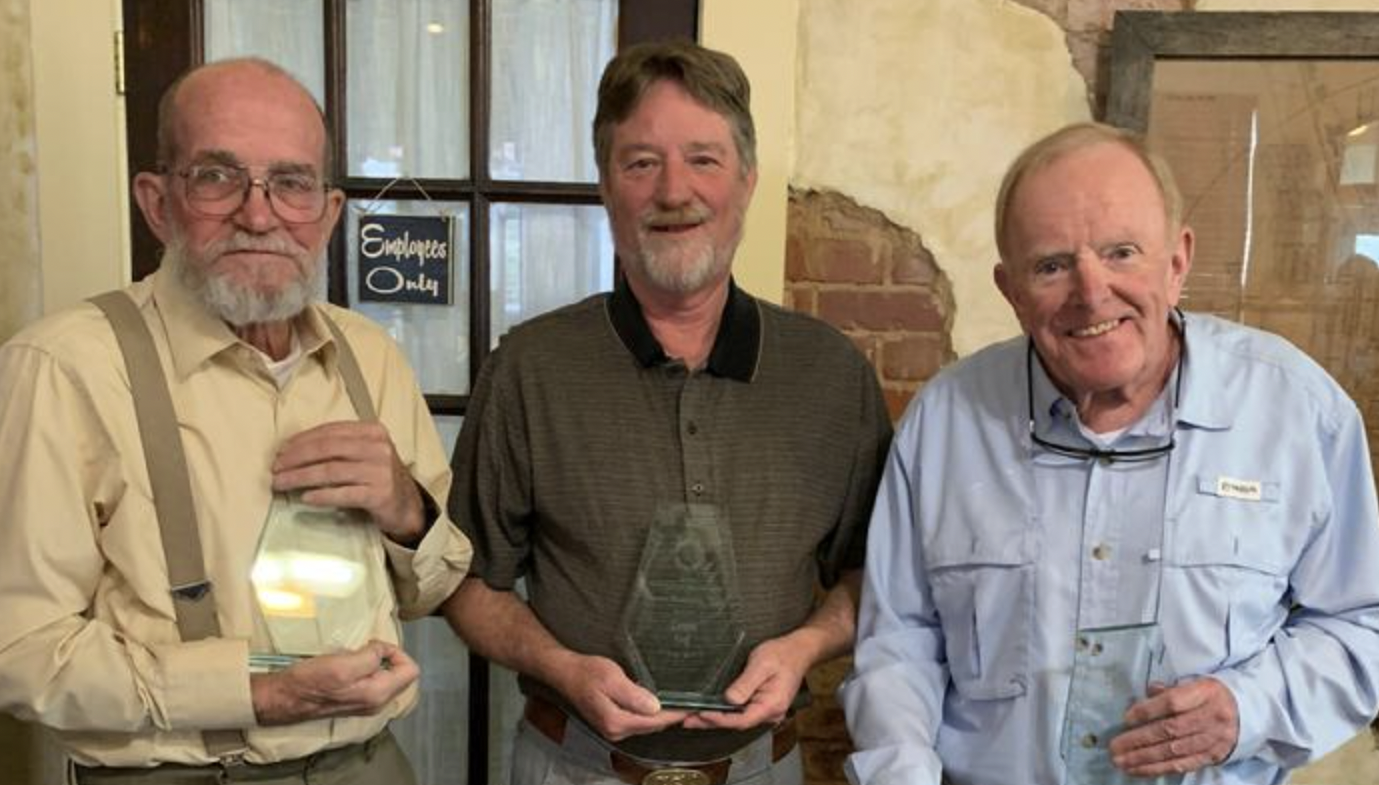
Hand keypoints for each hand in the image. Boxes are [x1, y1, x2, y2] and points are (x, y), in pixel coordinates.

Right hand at [251, 640, 418, 724]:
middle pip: (401, 675)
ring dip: (376, 662)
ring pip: (387, 676)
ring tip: (355, 656)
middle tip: (365, 649)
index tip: (375, 646)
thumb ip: (372, 656)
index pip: (411, 670)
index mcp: (379, 695)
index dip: (397, 652)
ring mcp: (367, 703)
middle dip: (387, 657)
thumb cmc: (312, 681)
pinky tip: (349, 664)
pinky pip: (373, 680)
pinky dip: (366, 669)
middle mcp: (377, 703)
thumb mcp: (344, 664)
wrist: (285, 698)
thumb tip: (382, 651)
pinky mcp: (355, 700)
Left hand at [272, 421, 425, 543]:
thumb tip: (294, 449)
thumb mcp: (365, 452)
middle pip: (328, 449)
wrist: (406, 504)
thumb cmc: (378, 476)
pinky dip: (322, 496)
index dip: (301, 440)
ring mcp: (380, 471)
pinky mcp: (379, 494)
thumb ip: (339, 445)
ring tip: (281, 483)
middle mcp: (378, 448)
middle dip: (296, 458)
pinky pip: (344, 494)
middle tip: (276, 468)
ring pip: (331, 471)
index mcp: (373, 431)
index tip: (281, 451)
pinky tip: (305, 498)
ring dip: (301, 477)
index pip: (330, 431)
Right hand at [556, 653, 687, 740]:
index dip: (675, 713)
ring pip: (646, 725)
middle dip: (671, 716)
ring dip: (661, 716)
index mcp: (616, 721)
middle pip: (652, 726)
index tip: (692, 707)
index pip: (654, 721)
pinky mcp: (612, 723)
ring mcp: (613, 729)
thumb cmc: (587, 672)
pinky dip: (649, 715)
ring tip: (679, 703)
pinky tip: (657, 704)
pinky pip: (637, 722)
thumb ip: (634, 695)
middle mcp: (615, 731)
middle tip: (691, 704)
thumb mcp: (612, 678)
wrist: (566, 674)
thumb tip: (655, 707)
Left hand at [681, 635, 807, 730]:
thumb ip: (745, 683)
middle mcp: (770, 713)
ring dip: (715, 719)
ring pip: (737, 721)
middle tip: (687, 720)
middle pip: (736, 724)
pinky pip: (741, 714)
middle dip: (711, 722)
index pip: (741, 720)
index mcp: (771, 705)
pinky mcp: (762, 706)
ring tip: (692, 718)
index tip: (700, 714)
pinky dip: (724, 714)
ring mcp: (766, 711)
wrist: (798, 650)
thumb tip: (729, 700)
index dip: (718, 719)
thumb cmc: (782, 655)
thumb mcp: (762, 664)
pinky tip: (710, 711)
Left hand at [1109, 678, 1239, 776]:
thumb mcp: (1194, 683)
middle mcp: (1212, 717)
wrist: (1245, 712)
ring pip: (1174, 751)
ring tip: (1121, 761)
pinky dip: (1158, 769)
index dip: (1147, 711)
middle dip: (1139, 740)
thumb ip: (1170, 690)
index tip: (1126, 718)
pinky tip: (1138, 770)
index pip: (1173, 702)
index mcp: (1205, 692)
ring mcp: (1214, 739)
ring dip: (1143, 758)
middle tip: (1114, 746)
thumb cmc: (1210, 695)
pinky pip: (1183, 765)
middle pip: (1170, 730)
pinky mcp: (1213, 756)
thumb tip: (1147, 693)